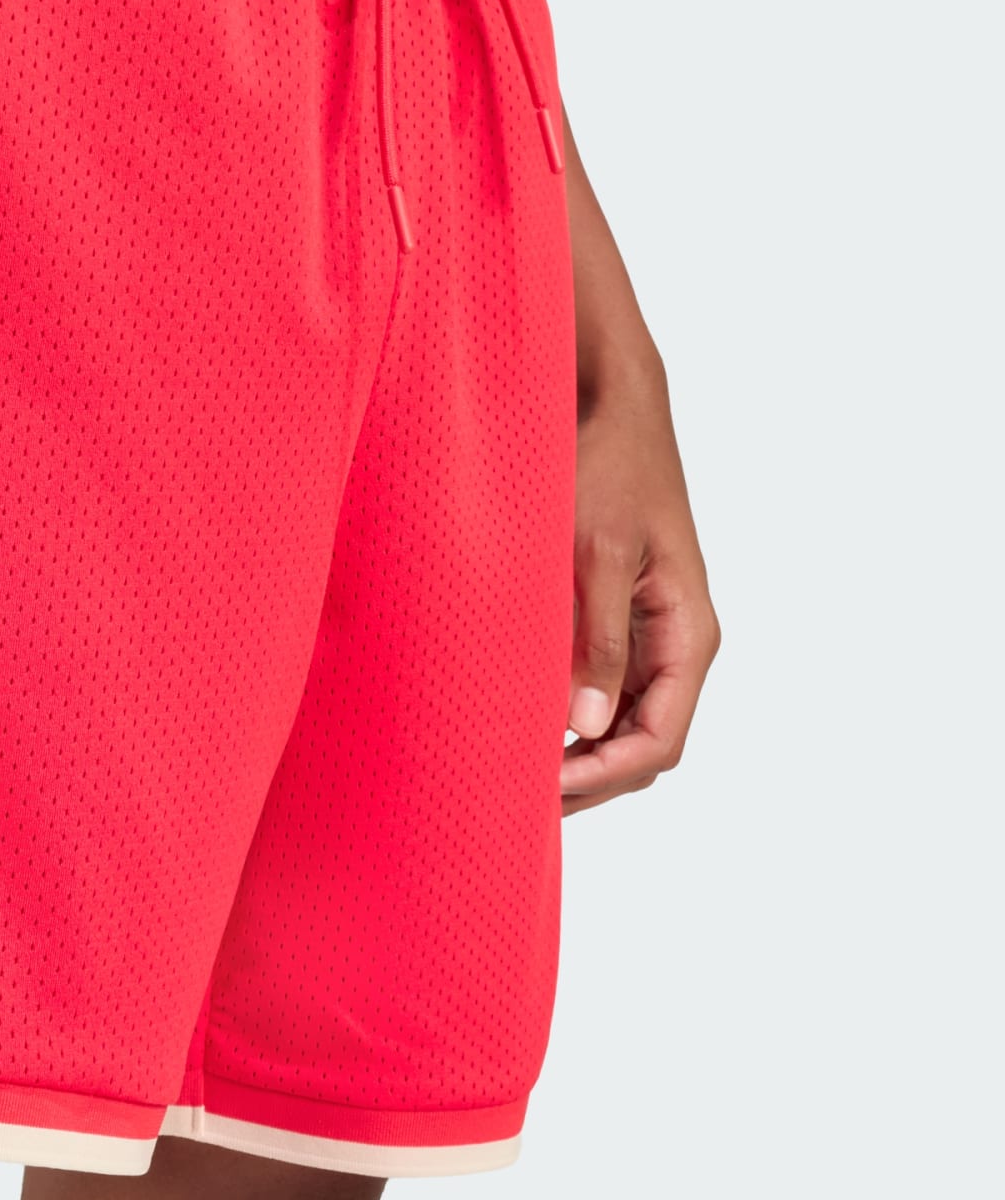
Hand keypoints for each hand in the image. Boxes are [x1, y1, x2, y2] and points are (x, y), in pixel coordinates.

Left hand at [561, 361, 720, 812]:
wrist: (606, 403)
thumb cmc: (608, 463)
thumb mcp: (599, 550)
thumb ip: (598, 635)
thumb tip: (585, 720)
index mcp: (688, 632)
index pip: (658, 740)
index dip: (603, 775)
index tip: (544, 787)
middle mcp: (674, 641)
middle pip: (641, 742)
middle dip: (587, 777)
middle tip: (518, 796)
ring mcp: (645, 631)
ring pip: (618, 719)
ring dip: (575, 750)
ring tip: (511, 769)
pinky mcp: (614, 614)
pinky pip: (599, 683)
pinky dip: (565, 711)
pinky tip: (518, 718)